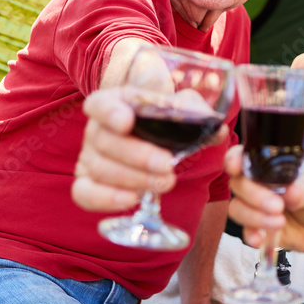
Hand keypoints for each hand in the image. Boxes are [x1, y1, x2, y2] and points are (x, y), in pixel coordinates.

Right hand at [72, 88, 228, 211]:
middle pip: (105, 141)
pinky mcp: (87, 182)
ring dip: (133, 179)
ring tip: (165, 183)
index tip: (127, 121)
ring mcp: (89, 157)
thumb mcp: (182, 107)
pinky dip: (107, 199)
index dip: (110, 112)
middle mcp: (96, 129)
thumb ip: (198, 113)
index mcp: (114, 103)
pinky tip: (133, 200)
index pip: (100, 104)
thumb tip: (218, 130)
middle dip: (138, 156)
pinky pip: (85, 194)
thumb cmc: (166, 118)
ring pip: (100, 169)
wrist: (155, 135)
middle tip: (167, 167)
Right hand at [224, 145, 303, 250]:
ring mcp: (254, 206)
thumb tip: (291, 191)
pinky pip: (244, 230)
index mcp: (270, 167)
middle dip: (254, 195)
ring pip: (237, 208)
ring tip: (280, 222)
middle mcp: (257, 184)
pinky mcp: (255, 227)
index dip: (235, 159)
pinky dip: (251, 235)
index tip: (236, 167)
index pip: (246, 157)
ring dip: (255, 217)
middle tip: (277, 206)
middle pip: (238, 184)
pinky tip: (262, 239)